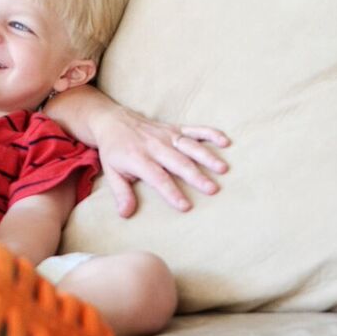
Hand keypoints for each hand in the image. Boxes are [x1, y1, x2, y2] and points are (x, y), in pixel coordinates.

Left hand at [93, 105, 230, 217]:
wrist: (112, 120)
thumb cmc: (114, 151)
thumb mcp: (111, 173)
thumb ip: (121, 193)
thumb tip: (126, 214)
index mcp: (138, 158)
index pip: (158, 178)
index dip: (171, 192)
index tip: (185, 206)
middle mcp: (155, 146)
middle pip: (178, 162)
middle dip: (196, 176)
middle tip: (212, 189)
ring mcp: (166, 135)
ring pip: (189, 146)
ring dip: (207, 157)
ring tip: (223, 169)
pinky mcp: (174, 128)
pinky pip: (194, 130)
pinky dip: (210, 134)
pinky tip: (225, 142)